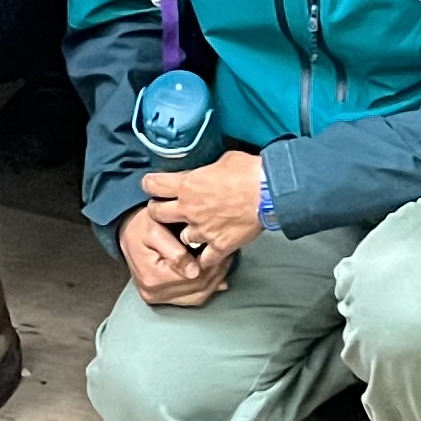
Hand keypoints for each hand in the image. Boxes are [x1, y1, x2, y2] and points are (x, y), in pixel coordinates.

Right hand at [118, 203, 234, 306]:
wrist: (128, 231)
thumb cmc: (142, 225)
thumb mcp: (156, 230)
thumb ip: (175, 252)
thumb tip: (194, 272)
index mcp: (152, 277)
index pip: (193, 277)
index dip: (212, 264)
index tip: (224, 251)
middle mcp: (153, 293)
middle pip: (197, 288)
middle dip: (216, 272)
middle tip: (228, 255)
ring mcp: (157, 298)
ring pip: (198, 296)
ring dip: (215, 281)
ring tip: (224, 263)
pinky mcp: (162, 298)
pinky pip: (191, 298)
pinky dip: (207, 288)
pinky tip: (218, 277)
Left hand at [141, 149, 270, 265]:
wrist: (270, 192)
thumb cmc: (248, 171)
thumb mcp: (222, 160)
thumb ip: (206, 170)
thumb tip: (206, 170)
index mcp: (187, 185)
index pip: (153, 185)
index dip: (150, 184)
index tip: (152, 185)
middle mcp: (189, 209)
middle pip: (157, 213)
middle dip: (158, 211)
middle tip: (164, 210)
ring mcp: (203, 230)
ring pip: (181, 238)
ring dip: (186, 234)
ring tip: (194, 231)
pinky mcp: (219, 245)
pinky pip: (205, 259)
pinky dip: (205, 258)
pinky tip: (208, 255)